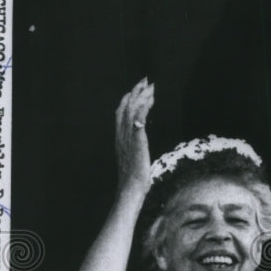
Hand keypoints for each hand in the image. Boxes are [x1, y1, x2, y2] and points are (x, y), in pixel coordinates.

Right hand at [115, 77, 154, 197]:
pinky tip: (148, 102)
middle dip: (135, 93)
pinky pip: (138, 123)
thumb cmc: (134, 179)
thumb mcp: (133, 158)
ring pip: (132, 112)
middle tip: (145, 81)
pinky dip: (142, 110)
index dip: (128, 99)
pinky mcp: (137, 144)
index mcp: (120, 138)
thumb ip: (135, 147)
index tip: (137, 89)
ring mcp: (128, 139)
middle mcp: (122, 136)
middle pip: (126, 108)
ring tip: (150, 88)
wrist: (131, 189)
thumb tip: (140, 144)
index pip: (121, 113)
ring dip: (141, 97)